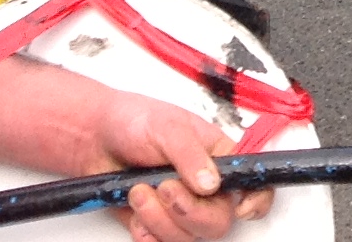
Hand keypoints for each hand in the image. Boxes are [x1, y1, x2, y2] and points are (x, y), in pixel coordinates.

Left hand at [87, 92, 269, 240]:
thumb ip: (191, 155)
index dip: (257, 199)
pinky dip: (147, 233)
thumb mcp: (167, 127)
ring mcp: (182, 208)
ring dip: (160, 220)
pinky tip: (136, 211)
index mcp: (219, 157)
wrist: (93, 139)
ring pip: (189, 237)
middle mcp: (206, 187)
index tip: (241, 207)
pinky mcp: (158, 224)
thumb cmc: (134, 121)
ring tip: (139, 191)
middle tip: (164, 189)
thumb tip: (212, 182)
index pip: (254, 181)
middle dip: (189, 212)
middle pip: (219, 220)